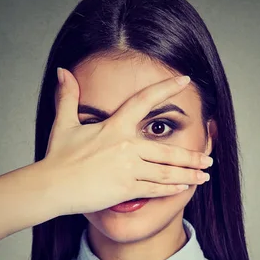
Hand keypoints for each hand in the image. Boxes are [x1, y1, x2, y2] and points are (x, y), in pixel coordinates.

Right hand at [39, 68, 212, 215]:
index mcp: (114, 127)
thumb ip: (68, 97)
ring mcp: (127, 169)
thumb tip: (63, 71)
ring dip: (189, 174)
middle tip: (208, 158)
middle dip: (191, 156)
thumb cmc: (57, 157)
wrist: (50, 187)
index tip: (184, 80)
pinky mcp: (126, 189)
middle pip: (167, 150)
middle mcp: (126, 146)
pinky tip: (184, 188)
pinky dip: (172, 189)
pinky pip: (155, 188)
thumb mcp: (63, 124)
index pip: (144, 101)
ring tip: (204, 175)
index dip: (165, 87)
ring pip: (166, 172)